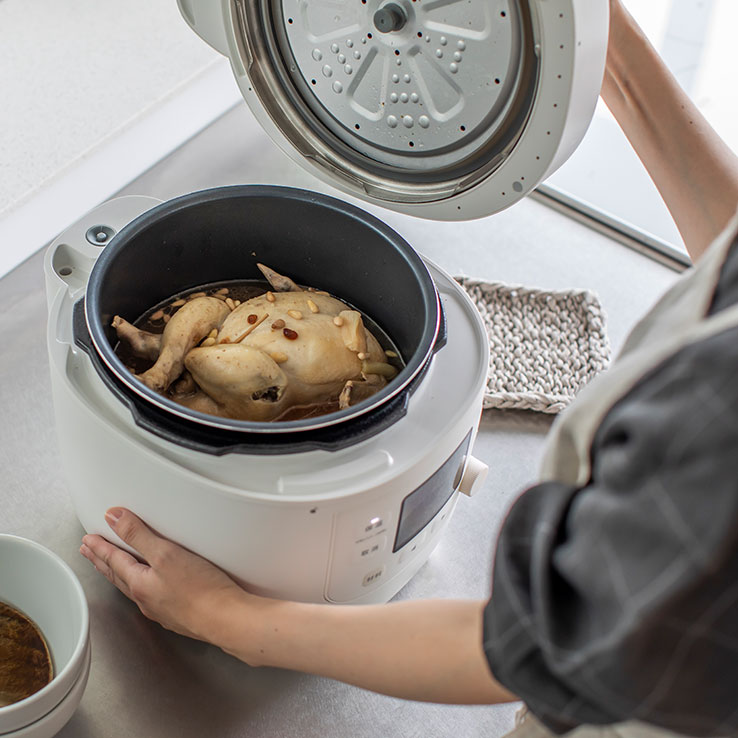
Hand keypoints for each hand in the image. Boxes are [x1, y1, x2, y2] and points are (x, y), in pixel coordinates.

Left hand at [80, 508, 245, 642]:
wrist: (227, 619)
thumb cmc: (201, 590)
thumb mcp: (166, 554)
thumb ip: (138, 535)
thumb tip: (113, 518)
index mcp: (140, 583)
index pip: (114, 561)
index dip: (100, 547)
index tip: (88, 540)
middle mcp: (146, 599)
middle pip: (118, 576)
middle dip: (103, 562)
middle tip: (90, 553)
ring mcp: (162, 609)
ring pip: (132, 588)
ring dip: (119, 574)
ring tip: (113, 567)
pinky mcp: (178, 613)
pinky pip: (150, 596)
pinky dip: (141, 585)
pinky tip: (151, 585)